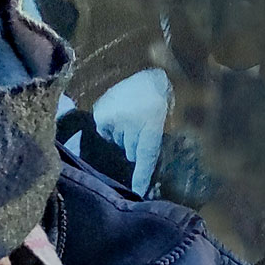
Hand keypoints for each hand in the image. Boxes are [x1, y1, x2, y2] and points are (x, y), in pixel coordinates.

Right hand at [93, 67, 172, 194]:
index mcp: (151, 128)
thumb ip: (150, 142)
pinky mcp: (102, 114)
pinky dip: (111, 126)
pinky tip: (119, 113)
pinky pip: (105, 131)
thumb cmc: (162, 97)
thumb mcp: (163, 120)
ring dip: (124, 134)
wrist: (151, 72)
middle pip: (130, 151)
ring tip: (132, 115)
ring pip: (118, 141)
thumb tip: (137, 160)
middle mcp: (131, 126)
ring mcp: (115, 120)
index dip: (141, 177)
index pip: (145, 158)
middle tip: (141, 125)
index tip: (137, 192)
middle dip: (134, 144)